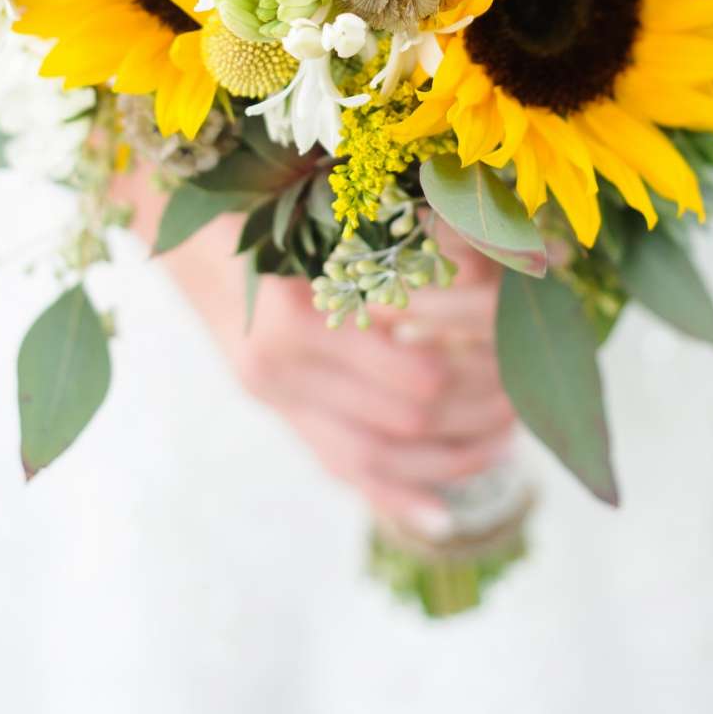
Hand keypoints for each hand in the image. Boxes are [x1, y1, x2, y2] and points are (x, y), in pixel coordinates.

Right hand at [170, 213, 514, 533]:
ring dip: (452, 456)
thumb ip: (424, 235)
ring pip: (377, 456)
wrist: (172, 218)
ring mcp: (272, 393)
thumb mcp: (336, 209)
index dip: (480, 371)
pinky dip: (395, 496)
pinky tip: (442, 517)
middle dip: (476, 411)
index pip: (417, 377)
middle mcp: (279, 366)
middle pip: (404, 419)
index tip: (520, 349)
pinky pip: (338, 466)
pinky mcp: (272, 406)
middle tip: (523, 394)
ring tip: (504, 436)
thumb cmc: (261, 196)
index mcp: (299, 314)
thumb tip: (539, 254)